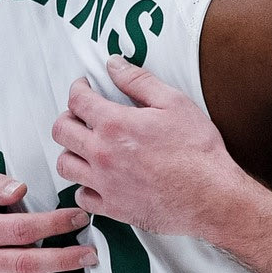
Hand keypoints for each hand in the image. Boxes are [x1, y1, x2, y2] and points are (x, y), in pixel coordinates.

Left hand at [52, 55, 246, 237]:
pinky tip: (96, 178)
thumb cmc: (197, 150)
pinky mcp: (112, 207)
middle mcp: (102, 154)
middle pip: (62, 132)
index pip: (77, 101)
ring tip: (85, 145)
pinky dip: (83, 185)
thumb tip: (115, 65)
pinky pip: (81, 196)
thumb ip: (139, 81)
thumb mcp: (174, 102)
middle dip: (68, 117)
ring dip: (71, 151)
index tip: (83, 87)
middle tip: (80, 114)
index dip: (77, 89)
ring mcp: (104, 183)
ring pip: (65, 165)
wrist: (209, 195)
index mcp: (115, 125)